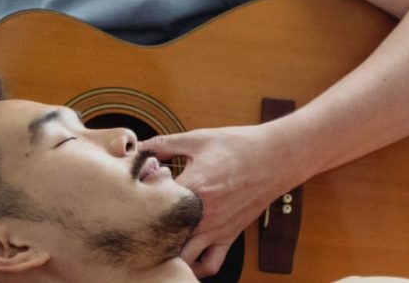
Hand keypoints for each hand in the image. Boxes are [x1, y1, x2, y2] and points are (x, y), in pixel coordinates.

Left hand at [140, 124, 310, 276]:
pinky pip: (210, 264)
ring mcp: (216, 229)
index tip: (133, 193)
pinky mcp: (228, 236)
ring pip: (183, 257)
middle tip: (137, 226)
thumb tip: (139, 147)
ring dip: (168, 254)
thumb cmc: (239, 146)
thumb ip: (164, 144)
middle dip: (147, 235)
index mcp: (193, 187)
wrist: (275, 157)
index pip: (153, 204)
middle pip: (164, 238)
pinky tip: (184, 259)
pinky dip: (195, 268)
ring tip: (156, 246)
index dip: (137, 200)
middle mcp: (203, 214)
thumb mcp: (198, 139)